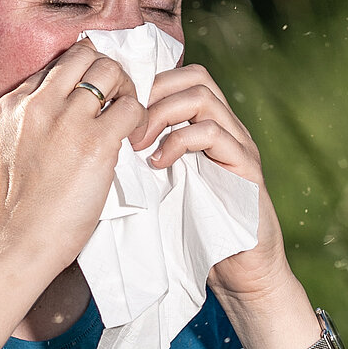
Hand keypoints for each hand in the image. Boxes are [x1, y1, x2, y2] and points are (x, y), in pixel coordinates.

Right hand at [0, 40, 147, 280]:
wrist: (15, 242)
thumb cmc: (16, 208)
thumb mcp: (10, 147)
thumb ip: (34, 121)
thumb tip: (71, 111)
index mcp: (14, 104)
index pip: (58, 65)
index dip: (82, 77)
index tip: (95, 98)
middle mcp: (39, 103)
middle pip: (85, 55)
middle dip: (107, 72)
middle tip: (117, 101)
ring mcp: (67, 119)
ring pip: (111, 71)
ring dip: (126, 90)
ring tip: (127, 119)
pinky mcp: (95, 142)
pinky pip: (132, 107)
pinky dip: (140, 119)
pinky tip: (134, 140)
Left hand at [128, 62, 294, 301]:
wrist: (242, 271)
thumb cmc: (196, 231)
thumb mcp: (164, 185)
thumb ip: (147, 157)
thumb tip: (101, 140)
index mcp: (208, 127)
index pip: (182, 77)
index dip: (149, 83)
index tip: (121, 111)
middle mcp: (228, 128)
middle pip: (194, 76)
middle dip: (154, 93)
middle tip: (127, 126)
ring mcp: (239, 145)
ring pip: (202, 98)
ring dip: (162, 115)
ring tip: (140, 145)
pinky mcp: (246, 167)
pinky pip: (213, 133)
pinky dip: (179, 142)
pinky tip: (159, 165)